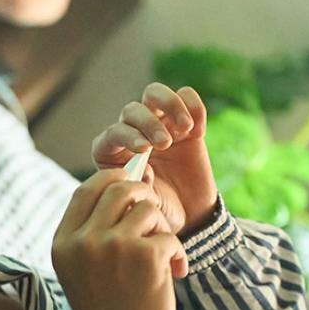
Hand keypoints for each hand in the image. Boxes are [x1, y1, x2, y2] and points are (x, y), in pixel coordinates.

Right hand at [52, 168, 187, 309]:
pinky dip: (178, 253)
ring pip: (147, 208)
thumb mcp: (80, 269)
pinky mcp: (144, 256)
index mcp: (63, 242)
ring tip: (163, 253)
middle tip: (154, 214)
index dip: (109, 180)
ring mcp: (113, 246)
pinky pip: (169, 235)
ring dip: (162, 227)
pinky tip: (176, 272)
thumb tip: (118, 184)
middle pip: (118, 188)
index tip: (127, 185)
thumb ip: (88, 231)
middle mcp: (83, 240)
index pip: (85, 190)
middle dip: (142, 195)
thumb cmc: (106, 309)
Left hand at [91, 83, 217, 237]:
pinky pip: (186, 96)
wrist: (189, 216)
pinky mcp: (185, 123)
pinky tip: (197, 130)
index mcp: (112, 155)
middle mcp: (132, 134)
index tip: (145, 150)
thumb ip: (138, 189)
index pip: (111, 133)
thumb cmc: (158, 212)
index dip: (126, 136)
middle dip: (148, 123)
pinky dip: (192, 105)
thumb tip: (142, 169)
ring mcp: (159, 125)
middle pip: (132, 110)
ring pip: (154, 93)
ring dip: (169, 104)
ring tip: (183, 129)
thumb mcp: (144, 207)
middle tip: (164, 144)